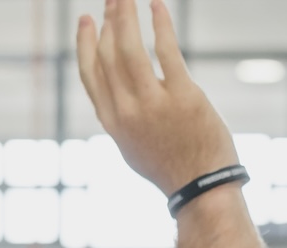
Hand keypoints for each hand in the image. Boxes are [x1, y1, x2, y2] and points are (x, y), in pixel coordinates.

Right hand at [76, 0, 238, 193]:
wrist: (202, 189)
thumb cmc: (171, 168)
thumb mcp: (134, 148)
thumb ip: (121, 118)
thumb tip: (117, 93)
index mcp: (113, 122)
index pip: (90, 73)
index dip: (85, 42)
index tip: (87, 20)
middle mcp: (128, 111)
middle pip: (108, 54)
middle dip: (108, 21)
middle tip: (113, 0)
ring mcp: (154, 103)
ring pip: (130, 47)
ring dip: (126, 15)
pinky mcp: (184, 96)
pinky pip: (166, 50)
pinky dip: (160, 23)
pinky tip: (157, 5)